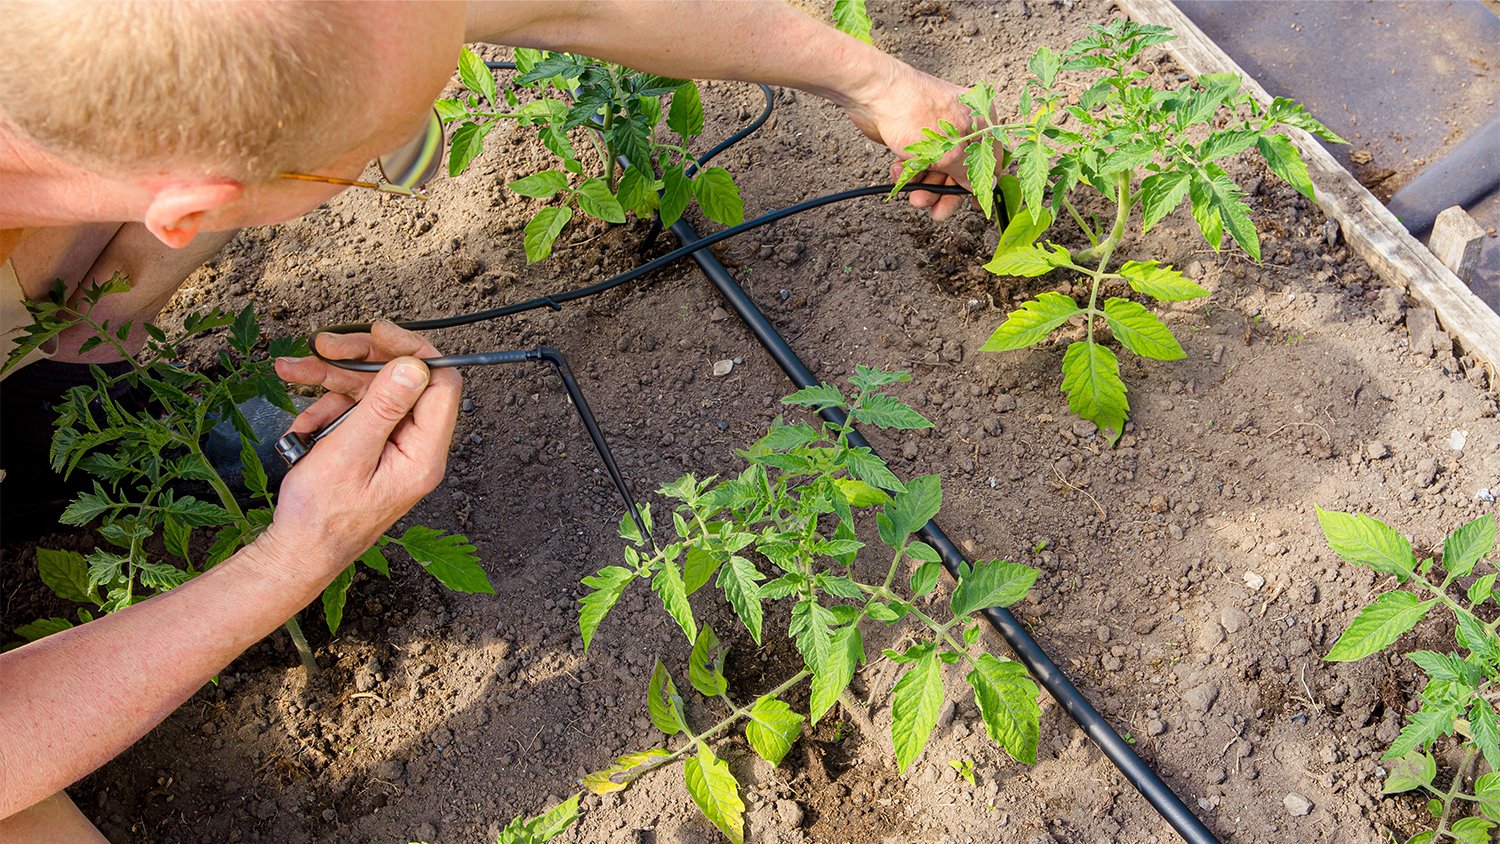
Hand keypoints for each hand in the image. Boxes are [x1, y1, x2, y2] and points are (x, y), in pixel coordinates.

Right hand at [262, 322, 461, 575]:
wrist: (297, 553)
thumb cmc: (321, 517)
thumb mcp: (348, 453)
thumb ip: (382, 407)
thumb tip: (414, 366)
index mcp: (423, 454)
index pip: (439, 383)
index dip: (412, 349)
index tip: (377, 332)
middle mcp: (416, 449)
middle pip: (402, 381)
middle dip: (360, 360)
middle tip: (323, 345)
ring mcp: (393, 449)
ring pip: (372, 393)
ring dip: (331, 381)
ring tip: (293, 372)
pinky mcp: (372, 451)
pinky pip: (356, 414)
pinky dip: (326, 410)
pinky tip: (301, 422)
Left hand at [840, 61, 975, 220]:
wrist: (875, 93)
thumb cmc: (915, 112)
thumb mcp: (951, 151)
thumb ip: (970, 172)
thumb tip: (987, 187)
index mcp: (981, 120)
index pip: (990, 161)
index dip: (980, 185)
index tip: (972, 205)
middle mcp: (963, 124)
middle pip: (961, 169)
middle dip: (945, 191)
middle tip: (934, 210)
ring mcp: (939, 129)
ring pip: (938, 168)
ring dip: (924, 185)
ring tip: (912, 194)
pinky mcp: (917, 134)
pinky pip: (919, 161)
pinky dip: (910, 171)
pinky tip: (899, 170)